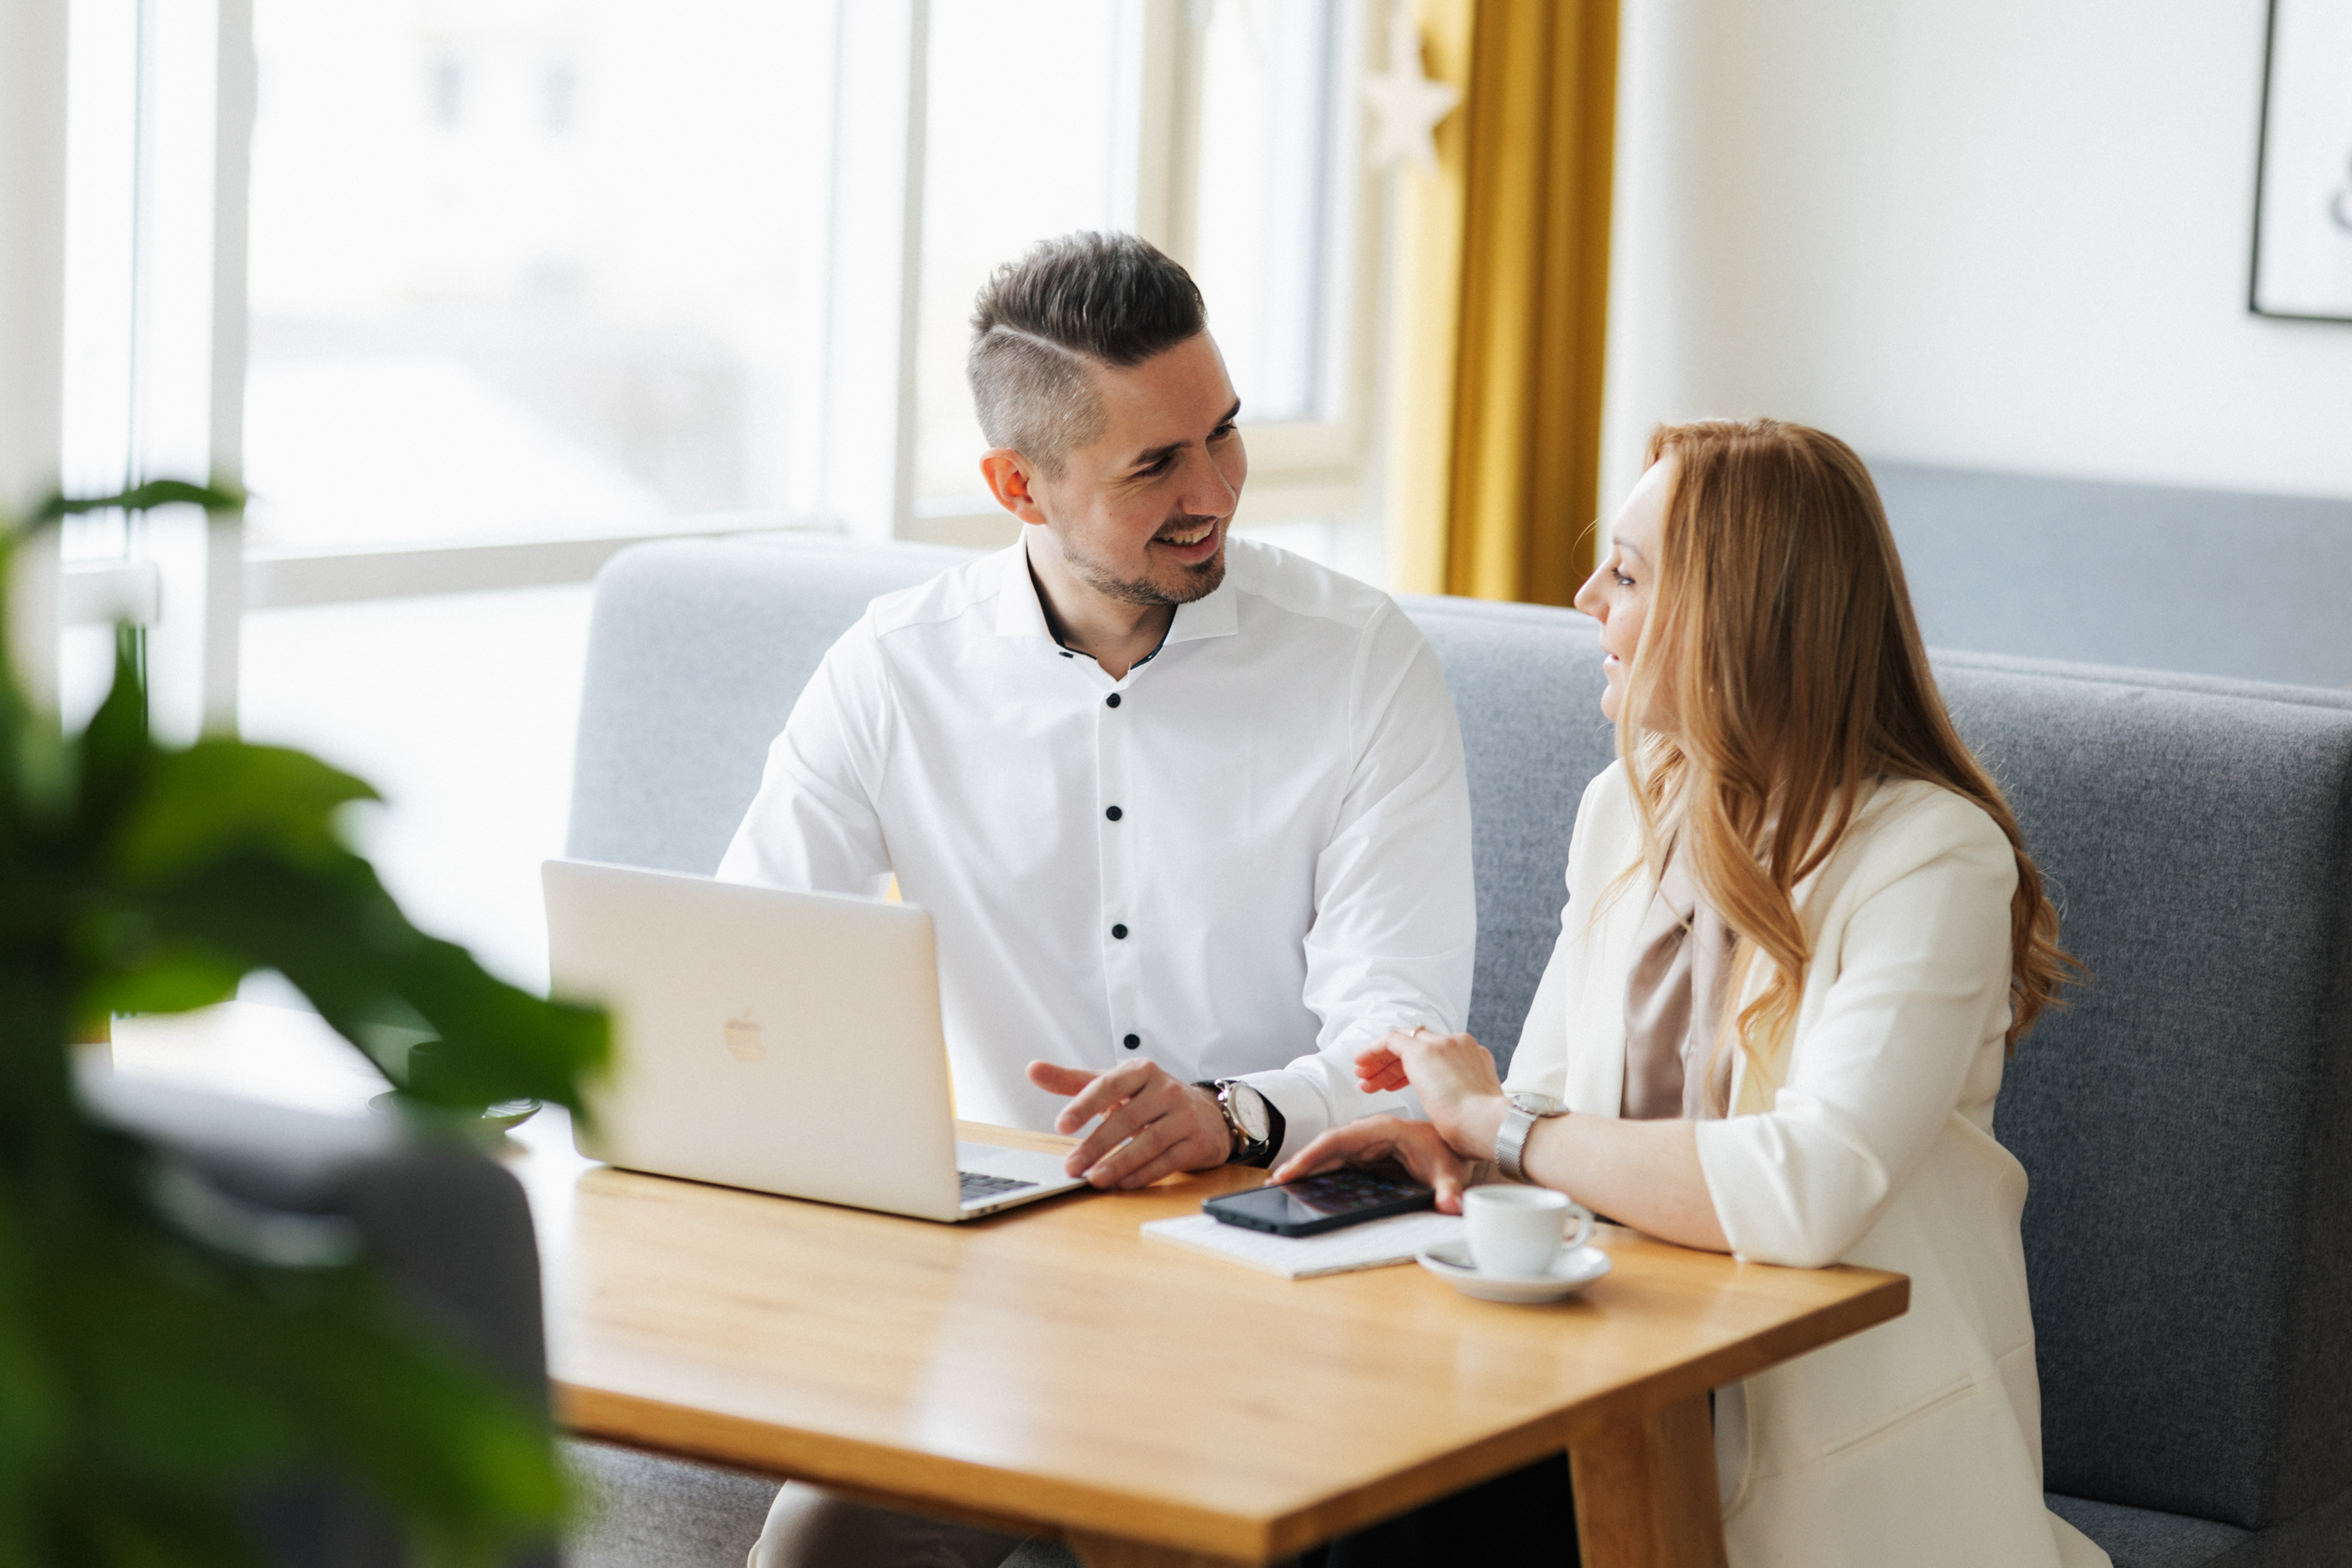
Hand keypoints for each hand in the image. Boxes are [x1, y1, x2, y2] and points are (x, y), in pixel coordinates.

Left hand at [1026, 1059, 1231, 1188]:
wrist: (1206, 1113)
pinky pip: (1168, 1161)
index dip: (1084, 1105)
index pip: (1109, 1085)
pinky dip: (1144, 1174)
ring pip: (1149, 1142)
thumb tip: (1033, 1069)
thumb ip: (1073, 1081)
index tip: (1061, 1125)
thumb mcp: (1114, 1085)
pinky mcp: (1196, 1142)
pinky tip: (1123, 1183)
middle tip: (1072, 1166)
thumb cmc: (1150, 1098)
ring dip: (1120, 1163)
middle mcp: (1166, 1090)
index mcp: (1141, 1071)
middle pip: (1128, 1118)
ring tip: (1095, 1178)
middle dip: (1097, 1145)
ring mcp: (1184, 1116)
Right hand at [1269, 1116, 1471, 1213]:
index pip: (1337, 1140)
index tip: (1291, 1170)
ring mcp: (1366, 1145)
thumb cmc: (1450, 1151)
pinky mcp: (1366, 1156)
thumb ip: (1449, 1190)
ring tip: (1284, 1183)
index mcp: (1382, 1130)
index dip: (1311, 1155)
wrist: (1459, 1142)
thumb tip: (1450, 1207)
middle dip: (1301, 1162)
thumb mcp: (1450, 1171)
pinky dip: (1319, 1169)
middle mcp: (1369, 1134)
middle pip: (1326, 1146)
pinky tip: (1306, 1183)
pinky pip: (1338, 1160)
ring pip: (1329, 1153)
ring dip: (1307, 1166)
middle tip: (1278, 1182)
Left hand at [1354, 1027, 1508, 1157]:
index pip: (1437, 1055)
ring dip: (1381, 1062)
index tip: (1396, 1086)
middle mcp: (1460, 1045)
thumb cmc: (1483, 1132)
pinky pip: (1391, 1041)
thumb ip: (1459, 1103)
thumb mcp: (1472, 1111)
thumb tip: (1447, 1114)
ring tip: (1363, 1080)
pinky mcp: (1423, 1052)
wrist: (1490, 1126)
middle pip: (1418, 1046)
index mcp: (1475, 1059)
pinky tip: (1361, 1067)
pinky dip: (1373, 1051)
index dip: (1411, 1071)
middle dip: (1392, 1066)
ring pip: (1403, 1043)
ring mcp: (1443, 1045)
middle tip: (1373, 1083)